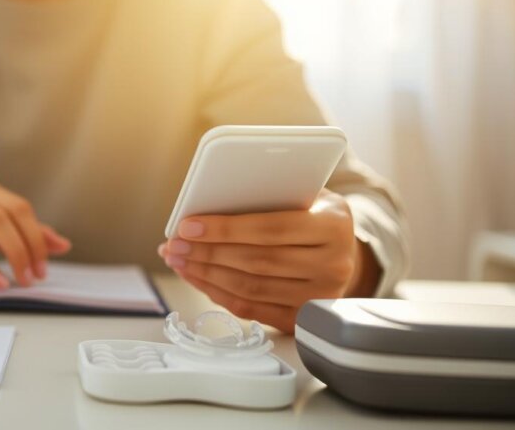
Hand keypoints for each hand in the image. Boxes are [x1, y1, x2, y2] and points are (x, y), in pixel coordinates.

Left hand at [157, 190, 377, 332]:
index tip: (187, 225)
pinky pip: (250, 309)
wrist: (340, 250)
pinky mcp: (302, 320)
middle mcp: (334, 265)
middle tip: (174, 244)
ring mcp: (320, 297)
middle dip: (206, 252)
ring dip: (205, 274)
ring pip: (250, 289)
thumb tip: (208, 199)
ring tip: (178, 259)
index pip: (271, 229)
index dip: (224, 228)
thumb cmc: (309, 214)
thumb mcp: (302, 193)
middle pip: (256, 262)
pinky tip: (196, 277)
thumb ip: (267, 194)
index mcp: (334, 226)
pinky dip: (216, 293)